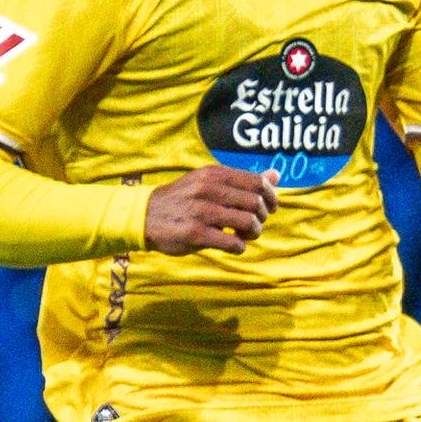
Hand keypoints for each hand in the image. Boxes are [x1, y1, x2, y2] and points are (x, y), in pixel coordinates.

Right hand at [144, 166, 280, 255]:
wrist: (144, 216)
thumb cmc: (183, 200)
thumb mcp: (209, 182)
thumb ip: (242, 181)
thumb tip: (276, 175)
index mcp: (214, 174)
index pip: (257, 182)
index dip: (271, 197)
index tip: (270, 208)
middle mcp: (208, 189)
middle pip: (256, 204)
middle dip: (262, 217)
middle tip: (253, 224)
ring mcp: (201, 211)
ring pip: (248, 223)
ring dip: (252, 233)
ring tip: (243, 235)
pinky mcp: (195, 234)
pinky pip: (233, 243)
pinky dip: (239, 247)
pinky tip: (232, 245)